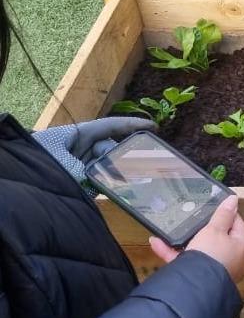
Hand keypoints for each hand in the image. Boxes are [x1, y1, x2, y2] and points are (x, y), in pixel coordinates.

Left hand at [32, 117, 154, 182]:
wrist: (15, 185)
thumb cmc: (35, 164)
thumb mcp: (62, 164)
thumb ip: (89, 170)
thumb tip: (112, 181)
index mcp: (78, 134)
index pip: (111, 126)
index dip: (133, 126)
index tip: (154, 128)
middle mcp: (82, 148)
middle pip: (111, 149)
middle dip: (121, 158)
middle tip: (135, 170)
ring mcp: (80, 165)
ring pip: (107, 167)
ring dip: (114, 175)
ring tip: (126, 184)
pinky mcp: (79, 182)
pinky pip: (99, 181)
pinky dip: (107, 186)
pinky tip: (117, 192)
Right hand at [150, 195, 243, 284]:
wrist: (195, 288)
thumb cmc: (211, 256)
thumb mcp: (215, 230)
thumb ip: (222, 214)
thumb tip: (234, 199)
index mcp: (241, 244)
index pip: (236, 222)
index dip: (223, 212)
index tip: (210, 205)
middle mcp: (231, 258)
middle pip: (216, 236)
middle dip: (200, 227)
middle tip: (189, 217)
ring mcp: (215, 268)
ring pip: (198, 249)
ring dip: (182, 240)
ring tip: (169, 229)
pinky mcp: (199, 277)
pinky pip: (186, 261)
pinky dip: (173, 253)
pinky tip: (156, 243)